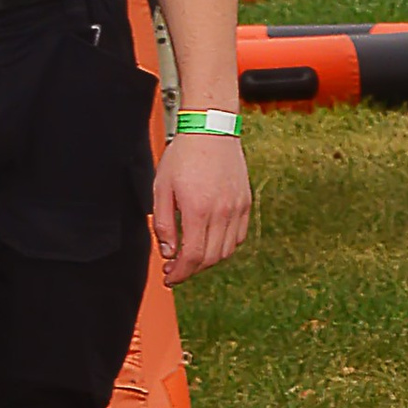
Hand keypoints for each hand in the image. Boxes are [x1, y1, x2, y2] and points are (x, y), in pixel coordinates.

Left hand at [152, 128, 250, 284]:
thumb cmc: (183, 156)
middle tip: (175, 270)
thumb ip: (164, 224)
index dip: (180, 273)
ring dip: (208, 261)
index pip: (193, 257)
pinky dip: (224, 247)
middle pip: (210, 258)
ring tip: (192, 257)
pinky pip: (238, 236)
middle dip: (191, 270)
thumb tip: (169, 251)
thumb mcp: (162, 188)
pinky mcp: (245, 203)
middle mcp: (221, 212)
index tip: (169, 277)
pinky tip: (210, 242)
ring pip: (226, 251)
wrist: (212, 130)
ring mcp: (236, 208)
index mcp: (198, 209)